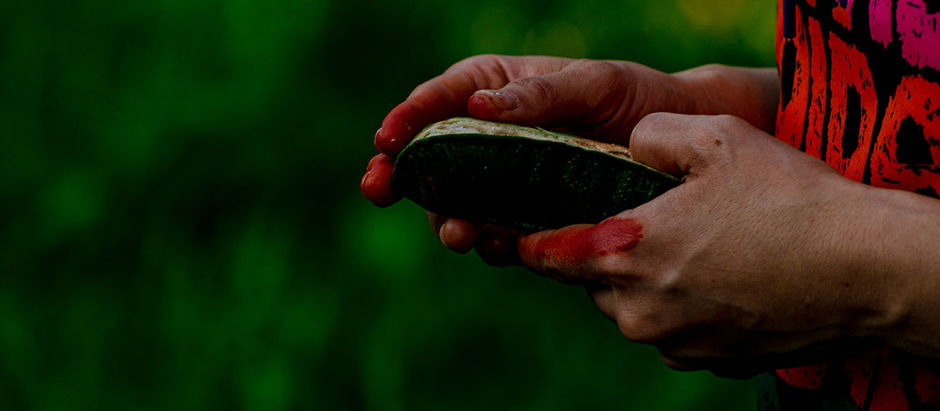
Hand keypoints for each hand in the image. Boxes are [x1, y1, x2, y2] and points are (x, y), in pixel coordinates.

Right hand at [362, 55, 719, 258]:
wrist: (675, 149)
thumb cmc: (634, 98)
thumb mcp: (592, 85)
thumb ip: (538, 95)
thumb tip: (478, 102)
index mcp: (496, 90)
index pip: (439, 100)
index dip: (406, 120)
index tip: (385, 139)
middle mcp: (491, 137)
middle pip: (432, 159)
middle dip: (405, 176)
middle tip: (383, 189)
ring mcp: (505, 182)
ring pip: (456, 203)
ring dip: (445, 217)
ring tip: (455, 230)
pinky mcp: (526, 220)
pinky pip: (495, 234)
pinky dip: (488, 242)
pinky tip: (491, 243)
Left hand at [516, 113, 897, 375]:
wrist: (865, 269)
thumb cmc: (788, 199)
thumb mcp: (716, 137)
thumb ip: (652, 135)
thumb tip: (630, 146)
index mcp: (624, 253)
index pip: (549, 255)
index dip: (533, 243)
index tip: (523, 237)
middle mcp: (637, 309)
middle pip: (593, 282)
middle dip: (607, 256)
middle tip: (647, 226)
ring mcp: (672, 342)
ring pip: (633, 309)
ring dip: (646, 284)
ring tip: (696, 250)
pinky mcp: (706, 362)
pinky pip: (672, 331)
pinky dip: (682, 308)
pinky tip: (722, 280)